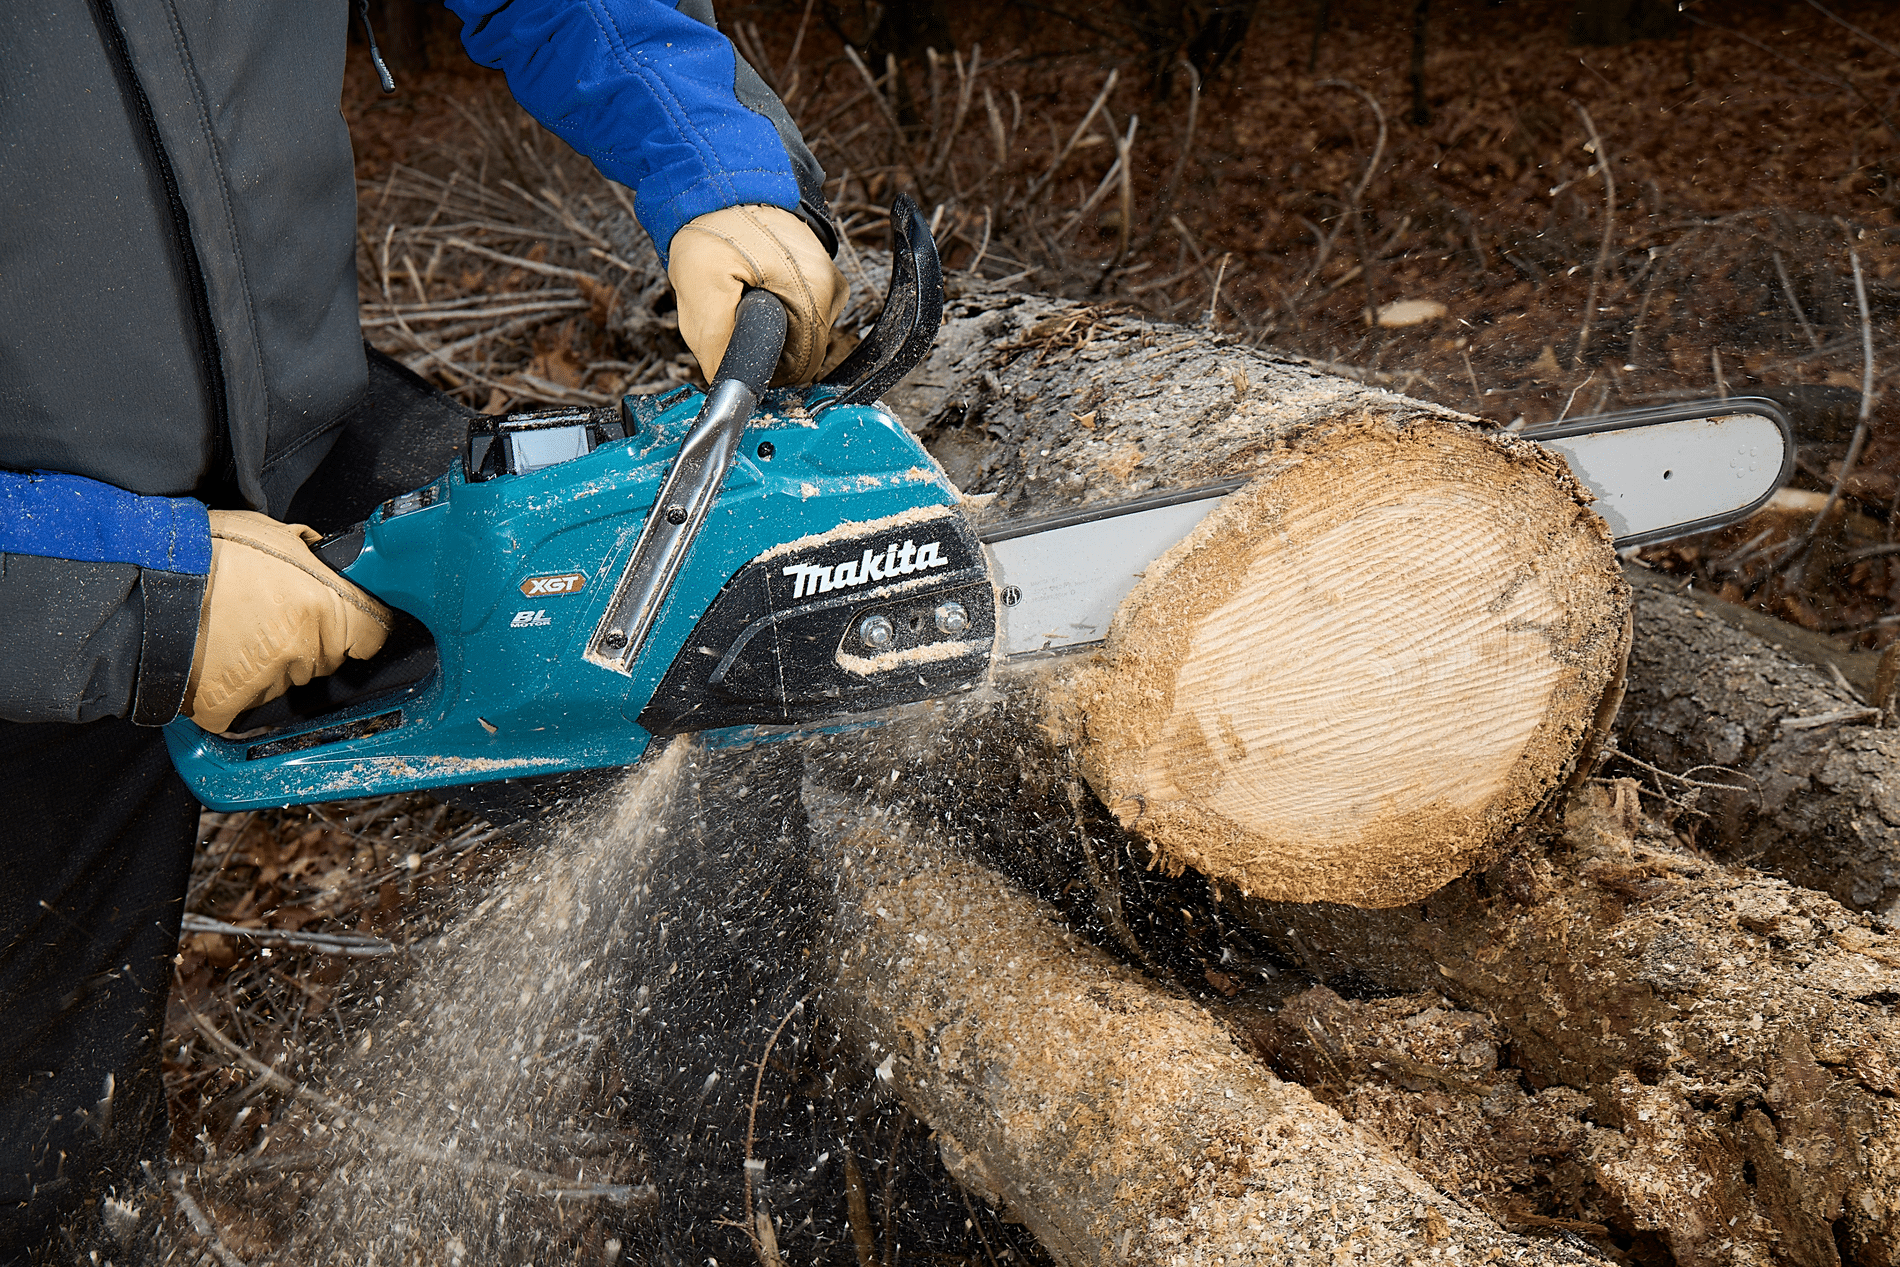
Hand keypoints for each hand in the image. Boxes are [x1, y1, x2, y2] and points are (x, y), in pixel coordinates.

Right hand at [183, 511, 392, 731]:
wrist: (142, 586)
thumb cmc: (206, 553)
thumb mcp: (276, 535)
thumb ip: (314, 561)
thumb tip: (332, 568)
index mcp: (325, 605)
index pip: (373, 633)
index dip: (360, 624)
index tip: (349, 620)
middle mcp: (304, 648)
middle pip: (328, 656)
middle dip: (310, 639)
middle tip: (269, 613)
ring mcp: (270, 682)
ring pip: (290, 679)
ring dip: (273, 662)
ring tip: (233, 630)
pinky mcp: (230, 706)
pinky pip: (247, 702)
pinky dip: (235, 688)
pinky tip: (215, 659)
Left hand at [668, 204, 847, 385]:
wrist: (718, 178)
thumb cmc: (714, 222)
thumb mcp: (701, 289)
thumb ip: (715, 346)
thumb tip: (723, 380)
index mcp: (815, 295)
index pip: (799, 368)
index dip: (763, 368)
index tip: (736, 347)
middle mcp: (830, 286)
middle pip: (797, 349)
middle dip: (759, 340)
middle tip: (729, 306)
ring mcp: (825, 274)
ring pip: (793, 329)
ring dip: (762, 320)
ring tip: (735, 286)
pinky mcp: (813, 267)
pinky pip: (793, 305)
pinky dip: (767, 300)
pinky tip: (746, 277)